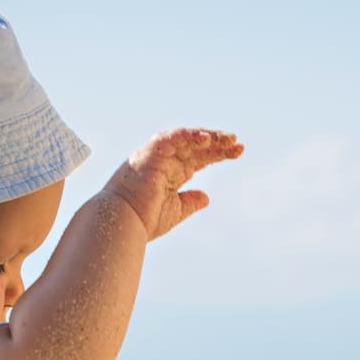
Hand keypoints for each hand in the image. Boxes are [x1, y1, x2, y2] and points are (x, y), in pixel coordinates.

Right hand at [100, 127, 243, 240]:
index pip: (199, 157)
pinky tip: (207, 138)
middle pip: (196, 146)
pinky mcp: (150, 153)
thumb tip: (206, 197)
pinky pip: (172, 137)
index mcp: (171, 173)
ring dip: (208, 137)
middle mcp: (165, 161)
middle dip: (218, 143)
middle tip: (238, 143)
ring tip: (229, 139)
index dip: (218, 153)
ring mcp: (157, 155)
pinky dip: (188, 135)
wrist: (122, 224)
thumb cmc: (143, 220)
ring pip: (186, 139)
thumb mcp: (175, 211)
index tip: (238, 152)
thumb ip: (190, 202)